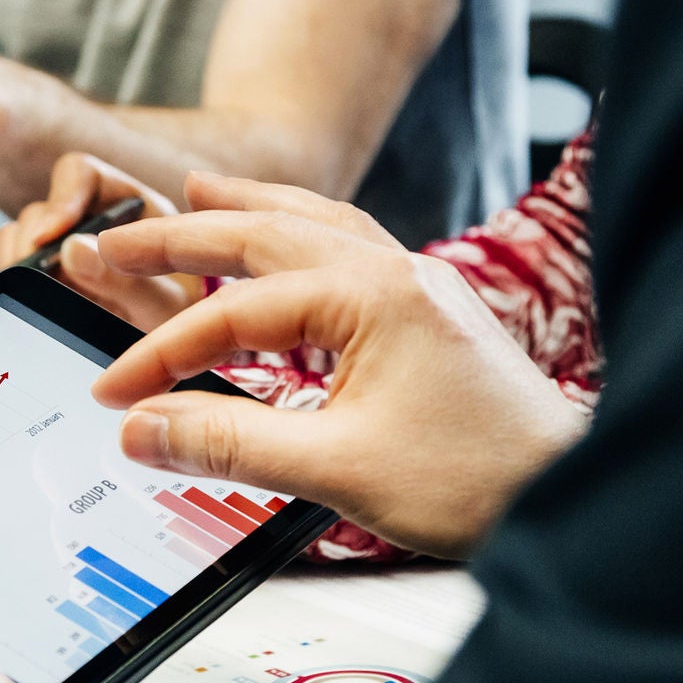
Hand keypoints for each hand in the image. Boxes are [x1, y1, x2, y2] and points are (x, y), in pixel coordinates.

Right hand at [0, 154, 188, 329]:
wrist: (178, 353)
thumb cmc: (184, 319)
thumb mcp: (167, 305)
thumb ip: (127, 281)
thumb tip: (71, 250)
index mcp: (129, 207)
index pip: (80, 175)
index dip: (59, 199)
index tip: (47, 238)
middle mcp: (91, 220)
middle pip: (40, 211)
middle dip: (31, 248)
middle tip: (33, 284)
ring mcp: (64, 249)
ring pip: (18, 238)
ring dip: (21, 269)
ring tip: (42, 301)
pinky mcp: (46, 278)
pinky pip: (13, 271)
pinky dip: (18, 287)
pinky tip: (39, 310)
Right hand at [89, 210, 586, 558]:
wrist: (569, 492)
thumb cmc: (477, 481)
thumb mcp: (338, 469)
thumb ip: (229, 444)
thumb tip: (142, 431)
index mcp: (372, 296)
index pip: (235, 313)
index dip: (161, 355)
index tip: (113, 396)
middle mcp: (397, 273)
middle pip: (267, 231)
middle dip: (183, 233)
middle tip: (113, 239)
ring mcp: (419, 286)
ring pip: (316, 221)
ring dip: (249, 207)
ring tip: (196, 189)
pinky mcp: (431, 312)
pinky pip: (351, 245)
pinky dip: (302, 229)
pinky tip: (291, 238)